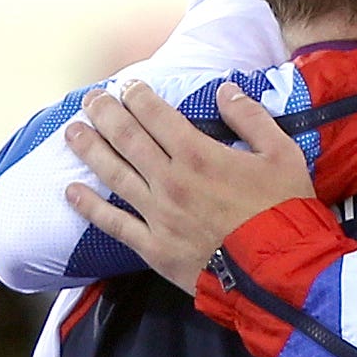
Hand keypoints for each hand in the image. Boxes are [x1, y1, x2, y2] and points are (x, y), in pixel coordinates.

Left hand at [64, 82, 315, 291]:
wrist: (278, 270)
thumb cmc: (284, 210)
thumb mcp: (283, 154)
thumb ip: (251, 118)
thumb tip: (225, 90)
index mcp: (199, 155)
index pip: (156, 115)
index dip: (138, 96)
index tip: (127, 85)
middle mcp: (170, 180)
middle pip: (127, 139)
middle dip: (105, 113)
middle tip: (89, 98)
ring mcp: (158, 215)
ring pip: (114, 175)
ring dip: (89, 150)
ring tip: (72, 131)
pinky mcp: (154, 247)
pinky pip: (114, 223)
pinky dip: (89, 207)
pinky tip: (71, 191)